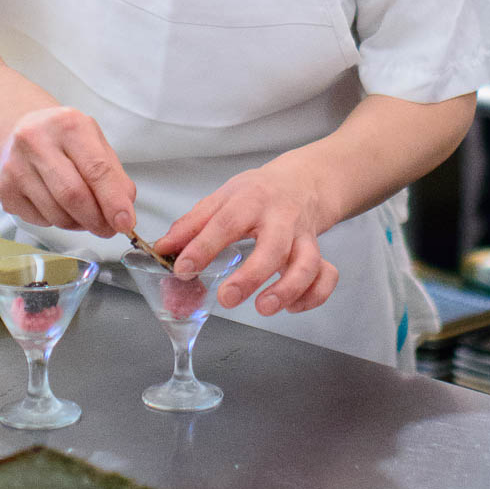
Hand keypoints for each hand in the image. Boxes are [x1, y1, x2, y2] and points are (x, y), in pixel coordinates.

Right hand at [0, 106, 135, 237]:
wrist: (20, 129)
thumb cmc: (63, 138)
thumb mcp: (95, 143)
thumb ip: (114, 176)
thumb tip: (123, 213)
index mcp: (68, 125)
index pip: (96, 169)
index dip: (113, 201)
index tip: (125, 223)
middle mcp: (37, 141)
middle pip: (73, 196)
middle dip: (96, 220)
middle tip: (108, 228)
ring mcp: (15, 165)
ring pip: (56, 214)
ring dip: (78, 224)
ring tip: (83, 213)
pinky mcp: (3, 188)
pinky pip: (39, 220)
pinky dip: (56, 222)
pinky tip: (57, 205)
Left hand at [155, 154, 337, 315]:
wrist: (303, 180)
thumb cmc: (258, 192)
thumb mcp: (223, 198)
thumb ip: (193, 224)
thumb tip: (163, 248)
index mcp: (251, 200)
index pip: (225, 222)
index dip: (203, 246)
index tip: (183, 269)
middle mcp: (281, 218)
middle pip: (273, 246)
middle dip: (251, 276)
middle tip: (227, 298)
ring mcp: (303, 236)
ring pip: (308, 263)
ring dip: (288, 289)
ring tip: (264, 308)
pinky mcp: (320, 251)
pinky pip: (326, 275)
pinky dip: (314, 295)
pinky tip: (291, 306)